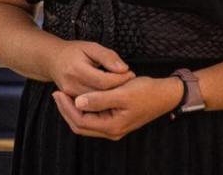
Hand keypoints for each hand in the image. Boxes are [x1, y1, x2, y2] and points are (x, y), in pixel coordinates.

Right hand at [47, 40, 135, 97]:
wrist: (53, 60)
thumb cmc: (74, 52)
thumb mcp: (92, 47)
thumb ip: (108, 57)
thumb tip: (123, 69)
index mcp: (77, 70)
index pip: (104, 81)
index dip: (120, 79)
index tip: (131, 74)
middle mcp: (72, 85)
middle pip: (101, 94)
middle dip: (118, 89)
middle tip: (131, 82)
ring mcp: (70, 95)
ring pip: (96, 102)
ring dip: (111, 96)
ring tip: (123, 87)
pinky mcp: (71, 100)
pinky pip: (90, 105)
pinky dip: (102, 100)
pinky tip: (112, 94)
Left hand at [51, 76, 184, 140]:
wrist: (165, 94)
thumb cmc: (146, 92)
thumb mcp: (122, 92)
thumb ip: (99, 99)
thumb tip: (78, 102)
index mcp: (111, 126)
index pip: (80, 121)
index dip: (66, 107)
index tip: (59, 92)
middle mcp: (111, 131)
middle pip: (80, 125)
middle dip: (66, 110)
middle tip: (57, 93)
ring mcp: (114, 127)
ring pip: (86, 122)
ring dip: (74, 109)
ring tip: (65, 94)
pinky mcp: (116, 120)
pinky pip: (94, 118)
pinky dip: (85, 108)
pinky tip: (81, 96)